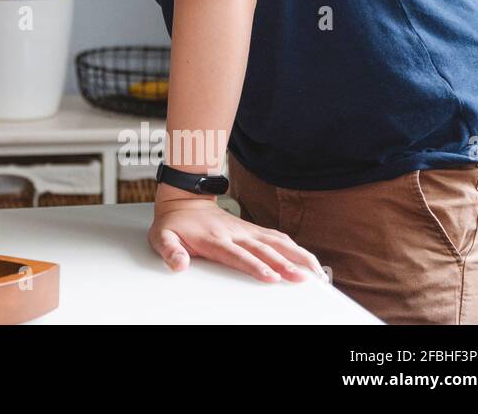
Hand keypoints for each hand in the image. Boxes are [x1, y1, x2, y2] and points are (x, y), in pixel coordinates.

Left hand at [148, 196, 327, 282]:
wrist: (183, 199)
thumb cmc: (175, 223)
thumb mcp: (162, 237)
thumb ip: (170, 251)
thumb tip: (178, 264)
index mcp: (214, 239)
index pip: (238, 255)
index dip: (255, 266)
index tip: (271, 276)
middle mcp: (234, 233)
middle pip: (263, 249)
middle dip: (284, 264)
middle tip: (302, 278)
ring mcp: (246, 230)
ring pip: (277, 242)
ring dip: (297, 256)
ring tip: (315, 271)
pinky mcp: (252, 229)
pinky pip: (277, 238)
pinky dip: (295, 249)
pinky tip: (307, 260)